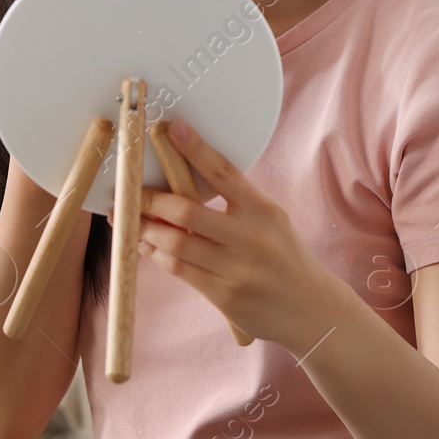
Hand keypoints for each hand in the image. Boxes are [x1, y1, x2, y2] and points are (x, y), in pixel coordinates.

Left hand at [123, 119, 344, 353]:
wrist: (313, 310)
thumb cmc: (283, 257)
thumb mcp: (271, 221)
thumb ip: (235, 204)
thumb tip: (182, 183)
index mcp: (264, 211)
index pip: (224, 173)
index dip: (195, 149)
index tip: (170, 128)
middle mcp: (252, 238)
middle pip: (186, 210)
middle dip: (149, 198)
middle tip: (126, 191)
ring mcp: (238, 270)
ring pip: (175, 242)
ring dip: (144, 228)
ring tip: (126, 219)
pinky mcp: (226, 297)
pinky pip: (179, 270)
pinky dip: (156, 255)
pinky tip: (146, 244)